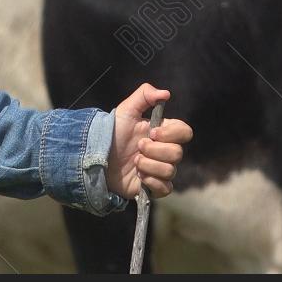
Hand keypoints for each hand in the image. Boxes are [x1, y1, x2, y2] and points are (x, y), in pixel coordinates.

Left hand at [106, 83, 192, 199]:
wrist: (97, 157)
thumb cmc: (113, 132)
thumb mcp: (126, 110)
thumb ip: (145, 95)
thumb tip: (166, 93)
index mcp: (163, 133)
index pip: (185, 132)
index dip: (171, 133)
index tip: (152, 132)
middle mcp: (165, 151)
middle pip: (178, 153)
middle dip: (154, 150)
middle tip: (138, 147)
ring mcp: (161, 170)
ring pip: (170, 170)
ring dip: (149, 165)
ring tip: (134, 161)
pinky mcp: (154, 187)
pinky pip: (166, 188)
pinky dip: (152, 182)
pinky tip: (139, 176)